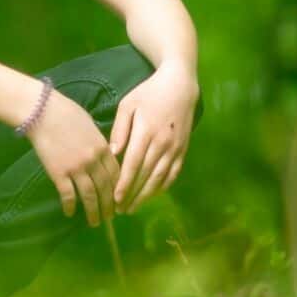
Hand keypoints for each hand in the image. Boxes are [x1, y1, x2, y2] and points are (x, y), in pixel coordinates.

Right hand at [25, 88, 119, 226]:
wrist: (42, 112)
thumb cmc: (66, 112)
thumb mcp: (90, 125)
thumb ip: (99, 143)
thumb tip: (104, 154)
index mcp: (103, 148)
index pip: (116, 175)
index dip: (119, 190)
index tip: (120, 200)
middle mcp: (93, 161)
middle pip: (106, 188)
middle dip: (109, 205)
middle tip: (110, 218)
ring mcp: (76, 168)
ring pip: (90, 195)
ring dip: (94, 211)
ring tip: (95, 222)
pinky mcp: (58, 172)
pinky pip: (68, 194)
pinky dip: (70, 206)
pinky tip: (70, 213)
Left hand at [108, 64, 197, 213]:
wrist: (180, 86)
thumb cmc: (148, 93)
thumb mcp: (128, 104)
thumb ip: (120, 129)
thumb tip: (113, 153)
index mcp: (146, 131)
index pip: (134, 164)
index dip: (125, 183)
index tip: (115, 198)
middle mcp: (163, 143)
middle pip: (146, 175)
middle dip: (133, 194)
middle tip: (120, 210)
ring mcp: (175, 148)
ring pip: (160, 178)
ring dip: (147, 195)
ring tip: (133, 207)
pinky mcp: (183, 150)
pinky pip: (173, 173)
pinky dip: (163, 186)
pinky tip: (153, 195)